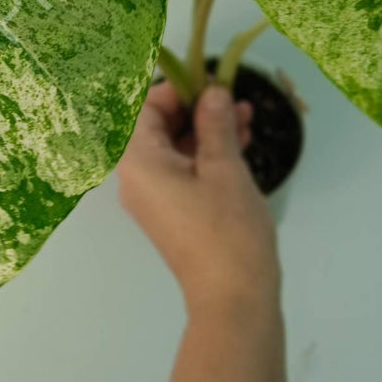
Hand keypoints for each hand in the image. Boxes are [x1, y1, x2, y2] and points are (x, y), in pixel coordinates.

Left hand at [117, 81, 279, 316]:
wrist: (232, 300)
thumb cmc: (226, 230)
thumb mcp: (224, 168)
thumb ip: (214, 123)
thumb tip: (211, 91)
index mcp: (137, 162)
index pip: (143, 108)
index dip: (175, 89)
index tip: (209, 81)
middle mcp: (135, 177)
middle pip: (155, 126)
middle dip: (194, 108)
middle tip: (232, 97)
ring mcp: (151, 197)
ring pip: (172, 148)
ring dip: (206, 130)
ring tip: (246, 117)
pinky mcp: (170, 212)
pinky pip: (181, 170)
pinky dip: (205, 155)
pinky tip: (240, 144)